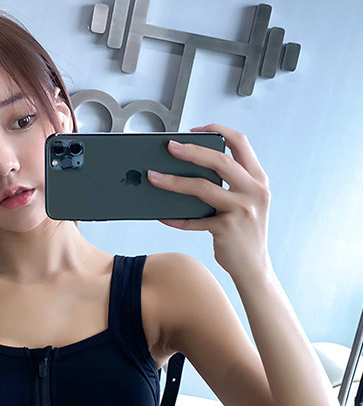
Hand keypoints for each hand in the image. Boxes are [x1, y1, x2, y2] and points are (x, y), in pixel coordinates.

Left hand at [147, 124, 271, 281]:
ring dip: (174, 181)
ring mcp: (241, 209)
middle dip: (191, 150)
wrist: (254, 268)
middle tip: (169, 147)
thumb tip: (191, 169)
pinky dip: (176, 218)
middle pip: (220, 161)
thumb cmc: (245, 234)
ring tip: (154, 176)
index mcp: (258, 179)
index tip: (195, 130)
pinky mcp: (227, 228)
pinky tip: (162, 215)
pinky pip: (194, 220)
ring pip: (202, 187)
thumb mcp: (246, 203)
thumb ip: (230, 185)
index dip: (217, 130)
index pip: (240, 142)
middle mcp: (253, 191)